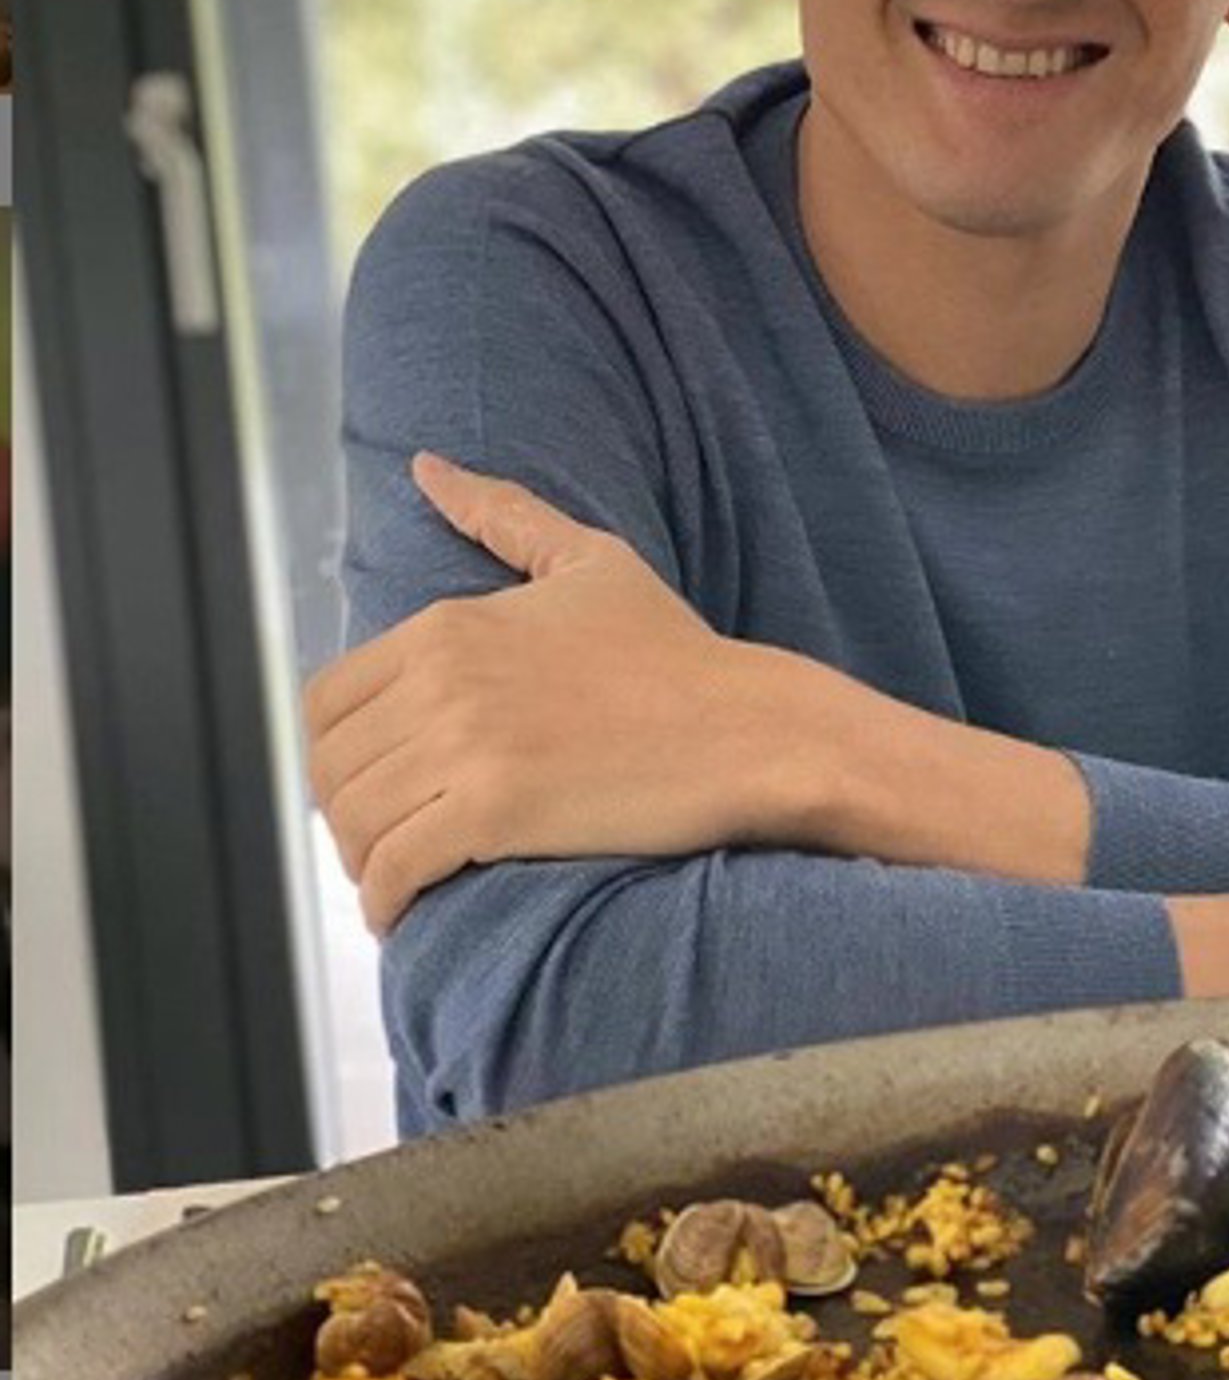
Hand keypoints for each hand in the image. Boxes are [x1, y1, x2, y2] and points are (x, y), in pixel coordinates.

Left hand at [304, 455, 786, 933]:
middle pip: (332, 769)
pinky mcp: (494, 812)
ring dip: (363, 863)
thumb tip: (426, 467)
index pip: (327, 703)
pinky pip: (396, 869)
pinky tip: (404, 913)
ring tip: (395, 880)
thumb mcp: (589, 561)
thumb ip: (502, 514)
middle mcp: (443, 680)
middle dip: (346, 815)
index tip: (377, 783)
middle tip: (386, 840)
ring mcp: (466, 746)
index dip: (339, 753)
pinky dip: (386, 902)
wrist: (748, 730)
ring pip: (354, 824)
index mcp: (447, 625)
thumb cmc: (677, 655)